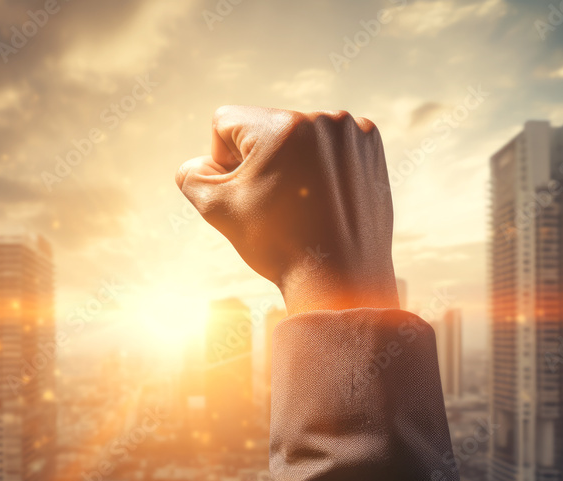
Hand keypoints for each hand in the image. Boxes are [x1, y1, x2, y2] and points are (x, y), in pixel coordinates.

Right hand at [175, 105, 399, 314]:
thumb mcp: (217, 209)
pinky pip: (329, 145)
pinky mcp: (371, 149)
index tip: (246, 192)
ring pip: (298, 137)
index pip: (226, 122)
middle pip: (264, 128)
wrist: (341, 278)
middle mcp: (320, 119)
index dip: (223, 160)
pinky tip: (325, 199)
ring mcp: (352, 132)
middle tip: (274, 204)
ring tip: (302, 204)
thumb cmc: (278, 243)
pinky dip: (322, 166)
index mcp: (280, 126)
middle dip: (260, 161)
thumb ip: (191, 176)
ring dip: (291, 162)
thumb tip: (200, 163)